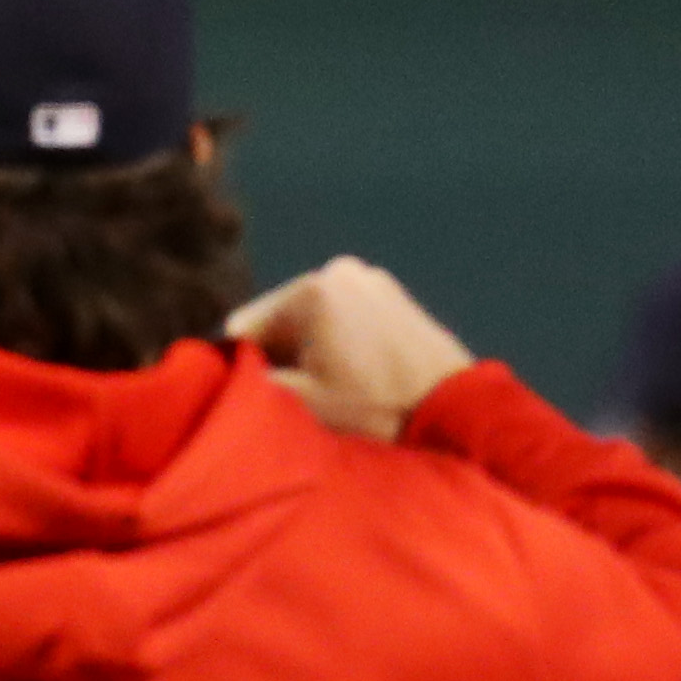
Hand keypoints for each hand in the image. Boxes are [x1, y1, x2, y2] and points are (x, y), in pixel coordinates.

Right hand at [225, 257, 476, 441]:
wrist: (455, 410)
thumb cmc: (374, 407)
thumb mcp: (301, 401)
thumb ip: (253, 380)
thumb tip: (225, 372)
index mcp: (312, 290)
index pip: (244, 328)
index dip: (246, 367)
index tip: (265, 397)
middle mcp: (339, 270)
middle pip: (278, 318)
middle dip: (279, 354)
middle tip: (299, 395)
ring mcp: (370, 277)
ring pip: (310, 318)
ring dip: (307, 349)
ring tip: (328, 386)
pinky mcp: (392, 292)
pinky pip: (342, 315)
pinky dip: (335, 341)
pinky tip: (352, 372)